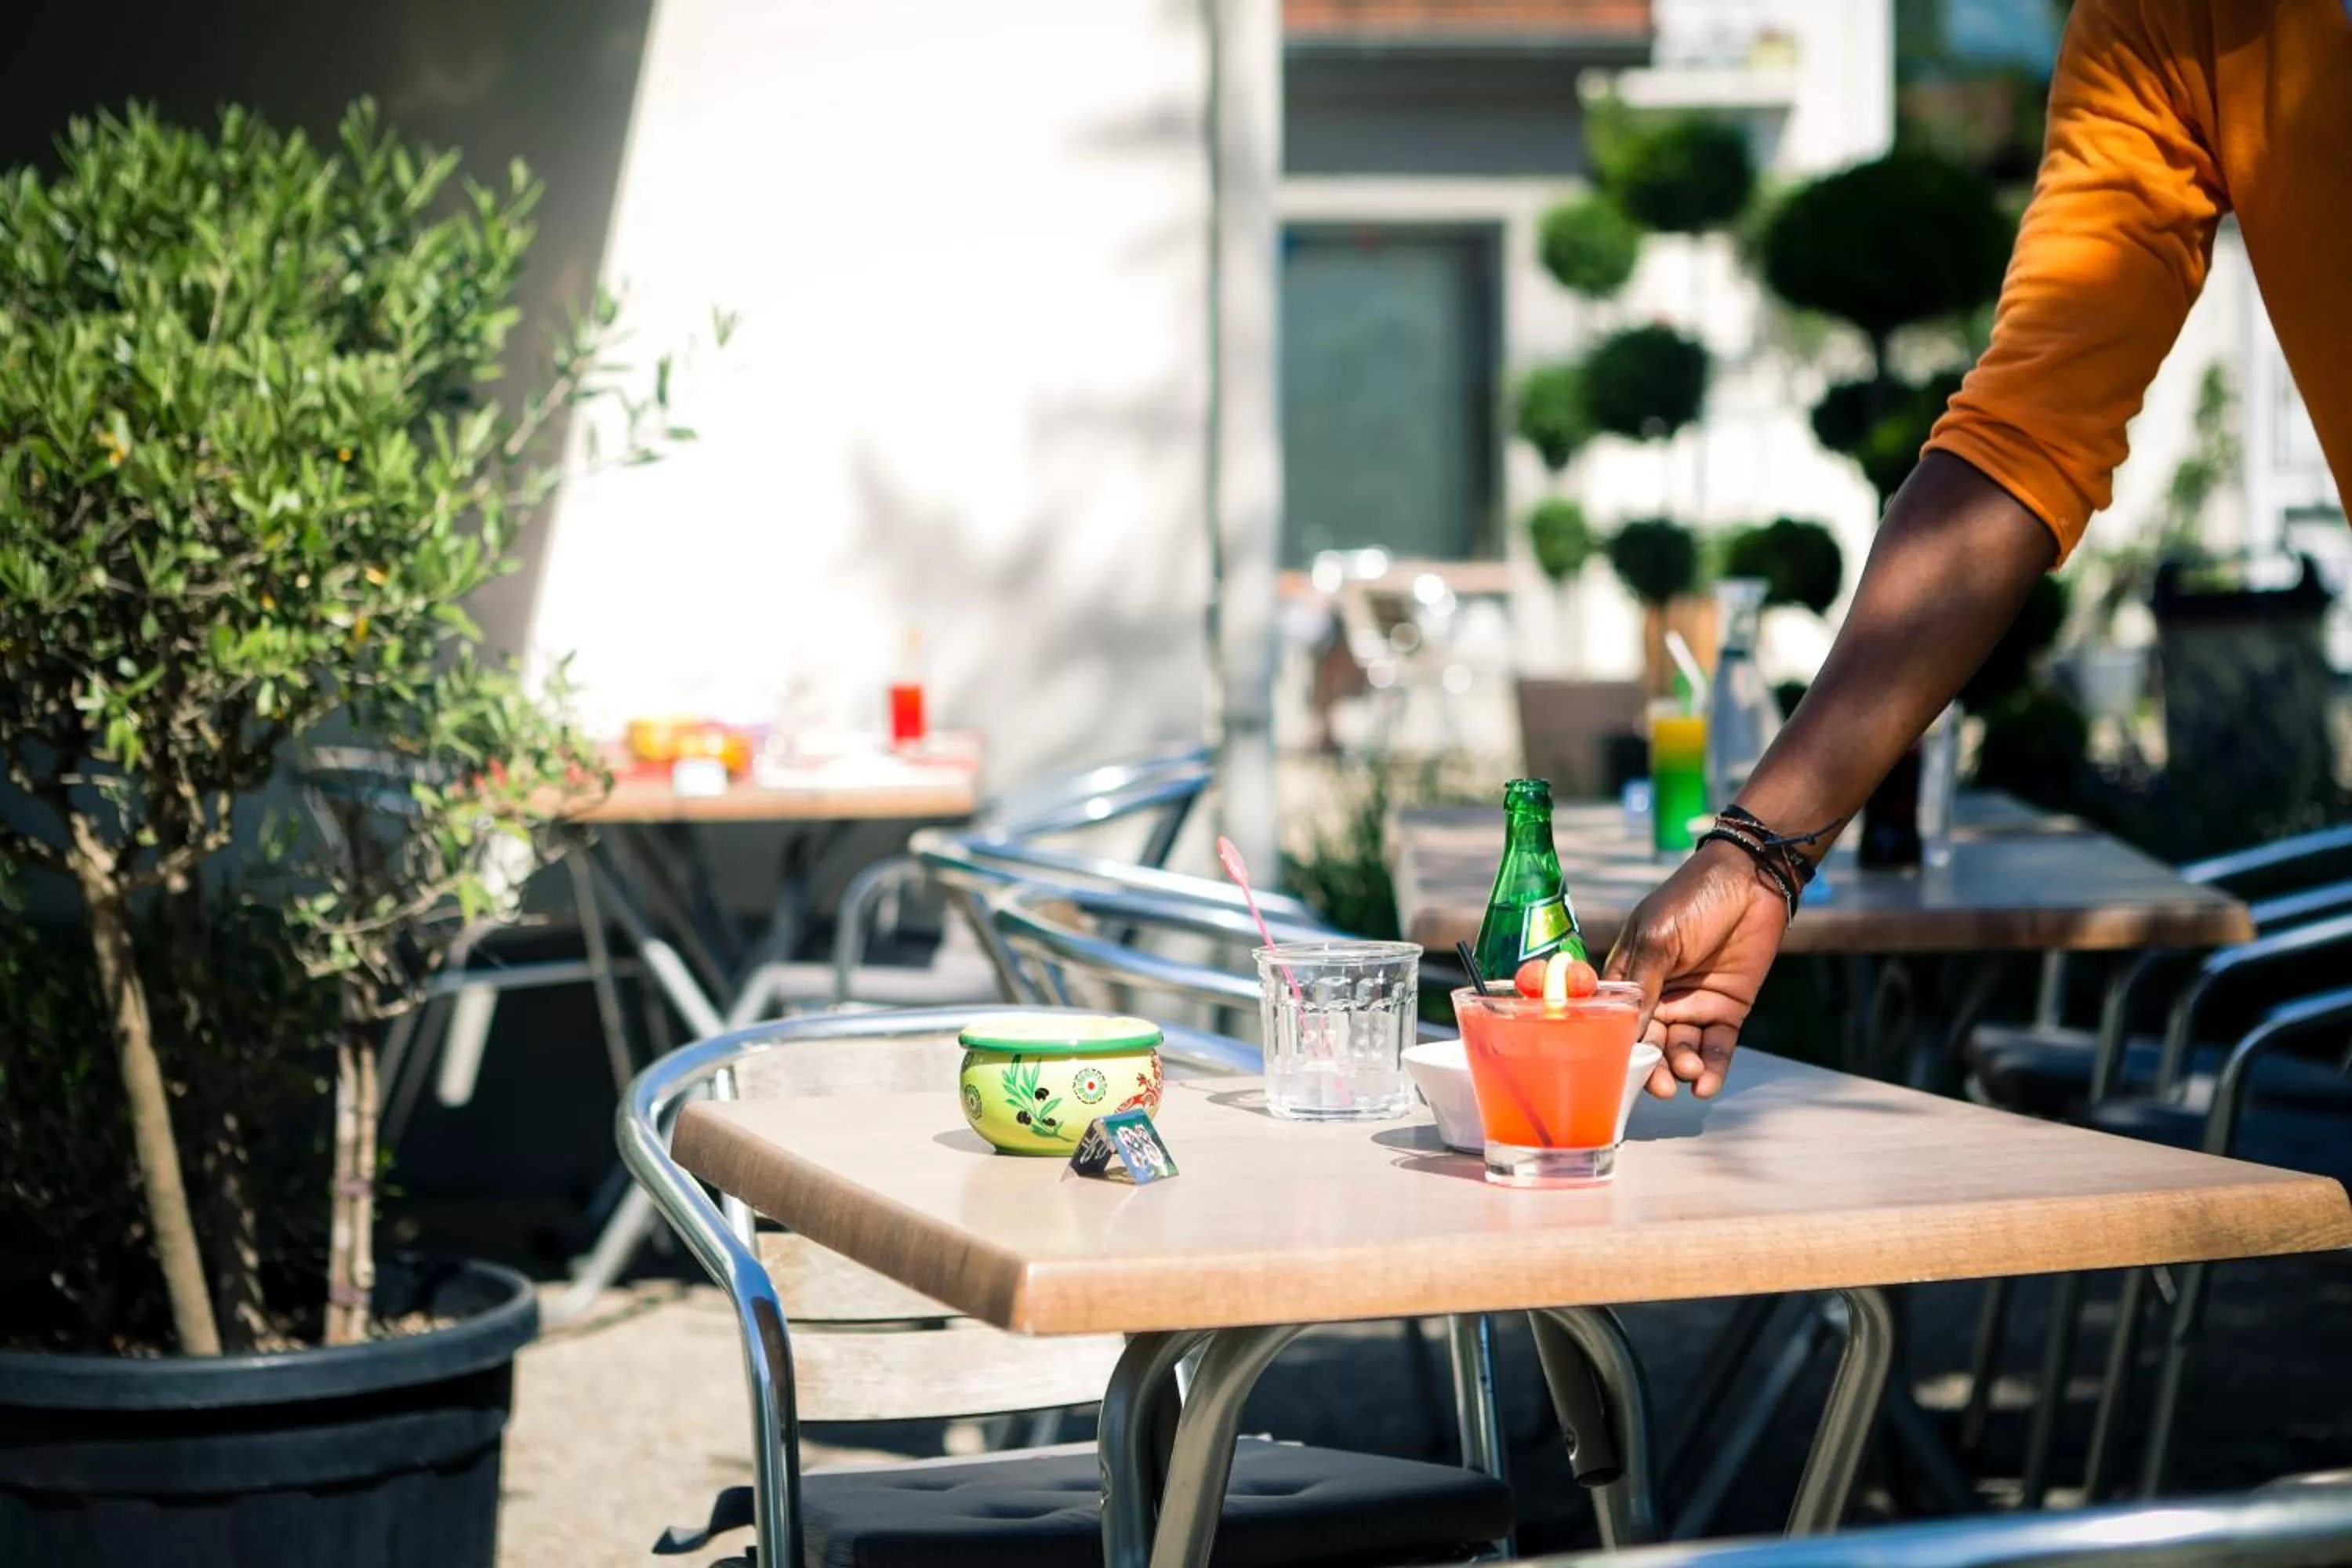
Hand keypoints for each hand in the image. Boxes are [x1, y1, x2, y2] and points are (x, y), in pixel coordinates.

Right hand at [1604, 839, 1789, 1098]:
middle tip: (1660, 1085)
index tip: (1619, 1072)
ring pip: (1680, 1050)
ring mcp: (1692, 1004)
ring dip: (1681, 1068)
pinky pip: (1715, 1048)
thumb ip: (1643, 986)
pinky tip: (1707, 1083)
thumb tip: (1628, 1033)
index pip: (1615, 1020)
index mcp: (1629, 976)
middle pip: (1648, 1044)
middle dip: (1652, 1068)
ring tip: (1689, 1073)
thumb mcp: (1658, 937)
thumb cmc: (1692, 899)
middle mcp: (1657, 996)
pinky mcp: (1725, 1010)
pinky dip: (1711, 1068)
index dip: (1615, 1048)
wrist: (1751, 882)